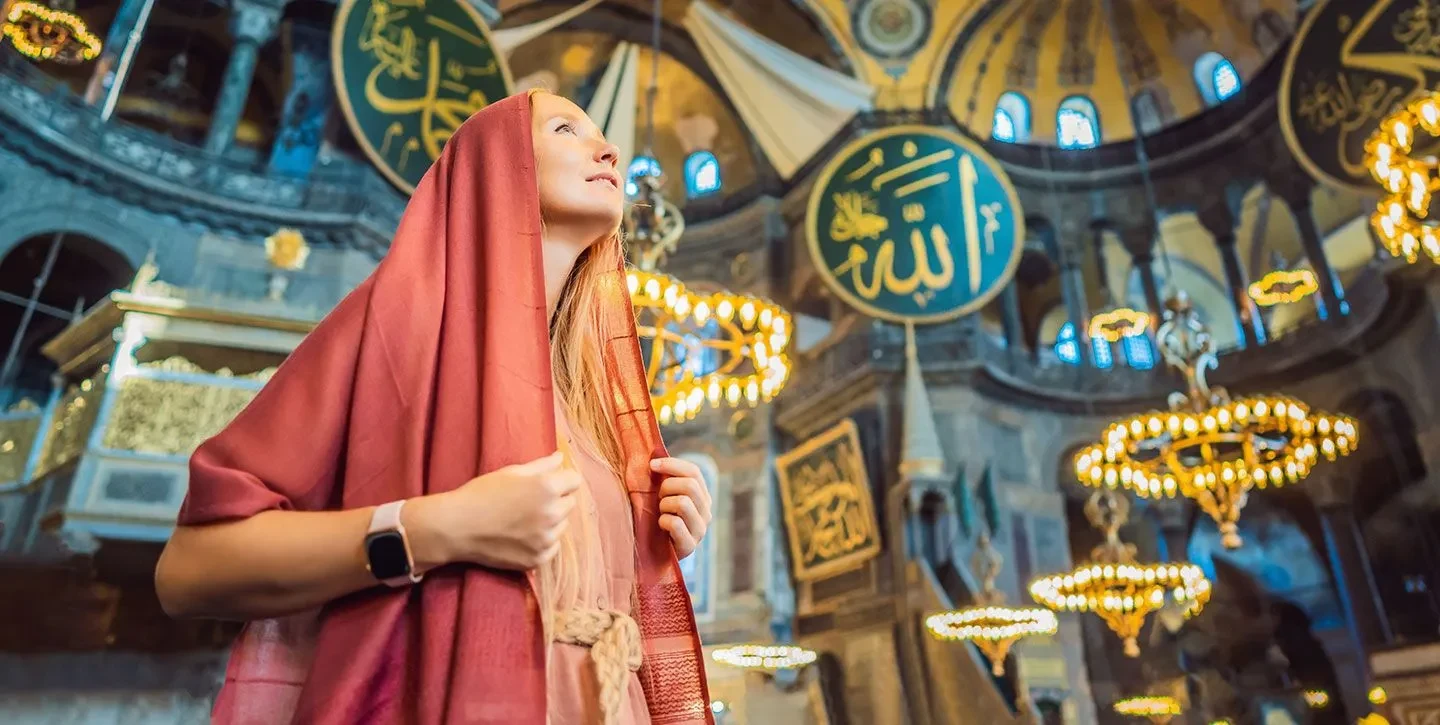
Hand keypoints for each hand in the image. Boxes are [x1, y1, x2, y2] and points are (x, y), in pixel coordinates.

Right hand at [405, 451, 579, 571]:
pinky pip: (552, 547)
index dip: (562, 480)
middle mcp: (552, 514)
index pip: (575, 481)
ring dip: (550, 522)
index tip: (549, 483)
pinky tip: (521, 536)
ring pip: (561, 526)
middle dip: (556, 500)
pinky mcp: (537, 559)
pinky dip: (542, 542)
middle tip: (529, 502)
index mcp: (547, 488)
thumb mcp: (511, 472)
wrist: (456, 527)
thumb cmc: (481, 494)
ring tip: (522, 520)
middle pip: (570, 503)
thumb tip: (561, 458)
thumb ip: (542, 465)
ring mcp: (546, 539)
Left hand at [650, 457, 712, 559]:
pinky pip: (675, 523)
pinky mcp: (690, 546)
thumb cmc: (655, 520)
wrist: (653, 555)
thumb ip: (663, 479)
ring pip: (683, 502)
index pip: (693, 472)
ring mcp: (700, 530)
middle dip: (666, 487)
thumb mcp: (662, 497)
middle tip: (657, 498)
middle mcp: (706, 512)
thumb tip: (652, 456)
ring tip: (660, 513)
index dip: (672, 464)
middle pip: (689, 485)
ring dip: (664, 505)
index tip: (652, 465)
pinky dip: (662, 521)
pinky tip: (660, 526)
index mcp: (702, 496)